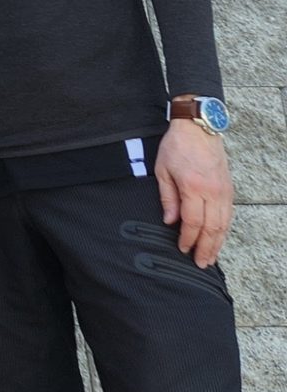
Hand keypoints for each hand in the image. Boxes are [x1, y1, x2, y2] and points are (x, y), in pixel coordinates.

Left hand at [156, 118, 233, 265]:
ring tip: (212, 257)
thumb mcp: (162, 171)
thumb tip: (169, 221)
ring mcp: (224, 191)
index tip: (182, 250)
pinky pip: (228, 214)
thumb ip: (167, 198)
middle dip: (206, 248)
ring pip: (224, 223)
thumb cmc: (177, 147)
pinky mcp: (229, 188)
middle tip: (201, 263)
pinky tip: (219, 238)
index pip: (193, 222)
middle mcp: (213, 192)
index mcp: (194, 188)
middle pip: (212, 227)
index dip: (188, 239)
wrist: (199, 128)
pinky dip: (224, 229)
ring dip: (218, 242)